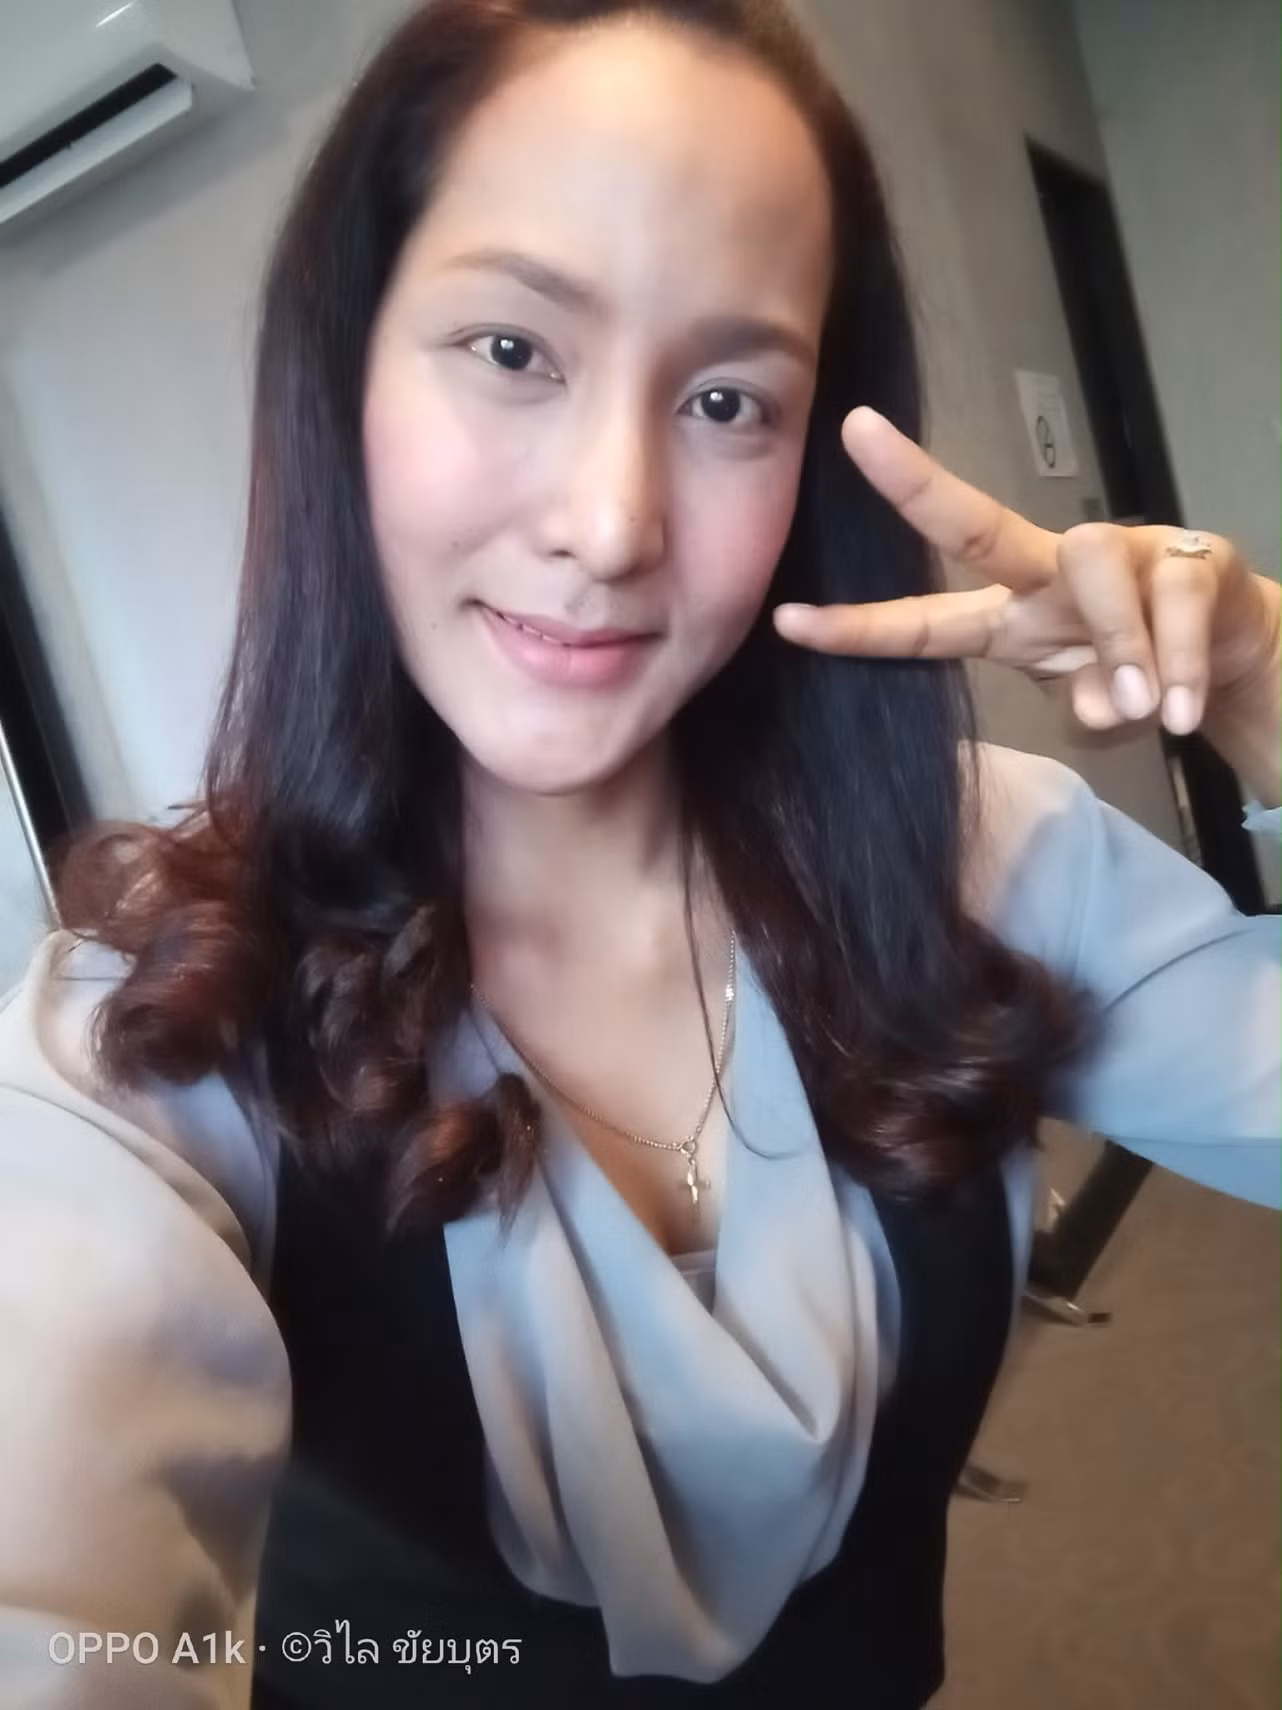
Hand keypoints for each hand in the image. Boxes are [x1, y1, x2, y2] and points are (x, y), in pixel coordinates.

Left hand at [773, 407, 1280, 738]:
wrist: (1229, 652)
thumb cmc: (1135, 672)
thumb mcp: (1094, 707)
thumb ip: (1088, 711)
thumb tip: (1105, 705)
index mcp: (1010, 614)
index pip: (924, 620)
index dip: (858, 626)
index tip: (786, 620)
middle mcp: (1051, 570)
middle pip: (976, 525)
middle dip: (914, 485)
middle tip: (861, 437)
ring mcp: (1121, 554)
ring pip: (1092, 564)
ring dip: (1117, 641)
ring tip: (1143, 707)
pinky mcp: (1189, 555)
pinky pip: (1172, 599)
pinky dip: (1173, 661)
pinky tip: (1177, 711)